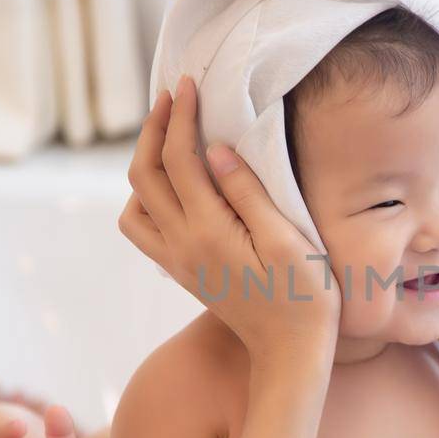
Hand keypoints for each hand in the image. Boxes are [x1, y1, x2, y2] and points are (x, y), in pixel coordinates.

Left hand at [119, 76, 339, 369]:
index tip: (188, 84)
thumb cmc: (305, 296)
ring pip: (134, 205)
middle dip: (153, 130)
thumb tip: (215, 150)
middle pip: (143, 176)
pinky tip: (174, 186)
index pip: (179, 159)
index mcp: (208, 232)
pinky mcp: (182, 272)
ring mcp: (177, 262)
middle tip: (171, 97)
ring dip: (143, 165)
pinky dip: (147, 198)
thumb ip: (248, 193)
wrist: (291, 353)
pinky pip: (143, 229)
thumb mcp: (287, 241)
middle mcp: (182, 246)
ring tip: (168, 137)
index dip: (180, 116)